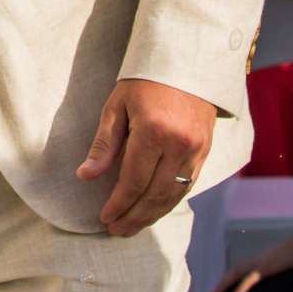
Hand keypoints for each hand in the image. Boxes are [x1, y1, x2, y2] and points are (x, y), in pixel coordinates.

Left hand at [77, 77, 216, 236]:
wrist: (186, 60)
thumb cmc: (144, 80)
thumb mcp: (116, 105)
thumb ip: (104, 144)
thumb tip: (85, 176)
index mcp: (153, 131)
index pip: (134, 181)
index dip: (119, 203)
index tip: (104, 218)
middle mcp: (179, 144)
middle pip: (155, 194)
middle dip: (134, 217)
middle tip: (116, 231)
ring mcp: (196, 149)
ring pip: (174, 195)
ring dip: (152, 215)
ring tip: (131, 227)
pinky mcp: (206, 151)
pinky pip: (188, 185)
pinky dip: (169, 201)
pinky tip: (154, 210)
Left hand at [212, 222, 292, 291]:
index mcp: (267, 260)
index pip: (246, 269)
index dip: (236, 277)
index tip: (228, 287)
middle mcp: (260, 260)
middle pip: (236, 270)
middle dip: (224, 281)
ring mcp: (261, 262)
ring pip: (236, 272)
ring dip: (224, 283)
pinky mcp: (265, 267)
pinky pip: (248, 280)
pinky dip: (238, 290)